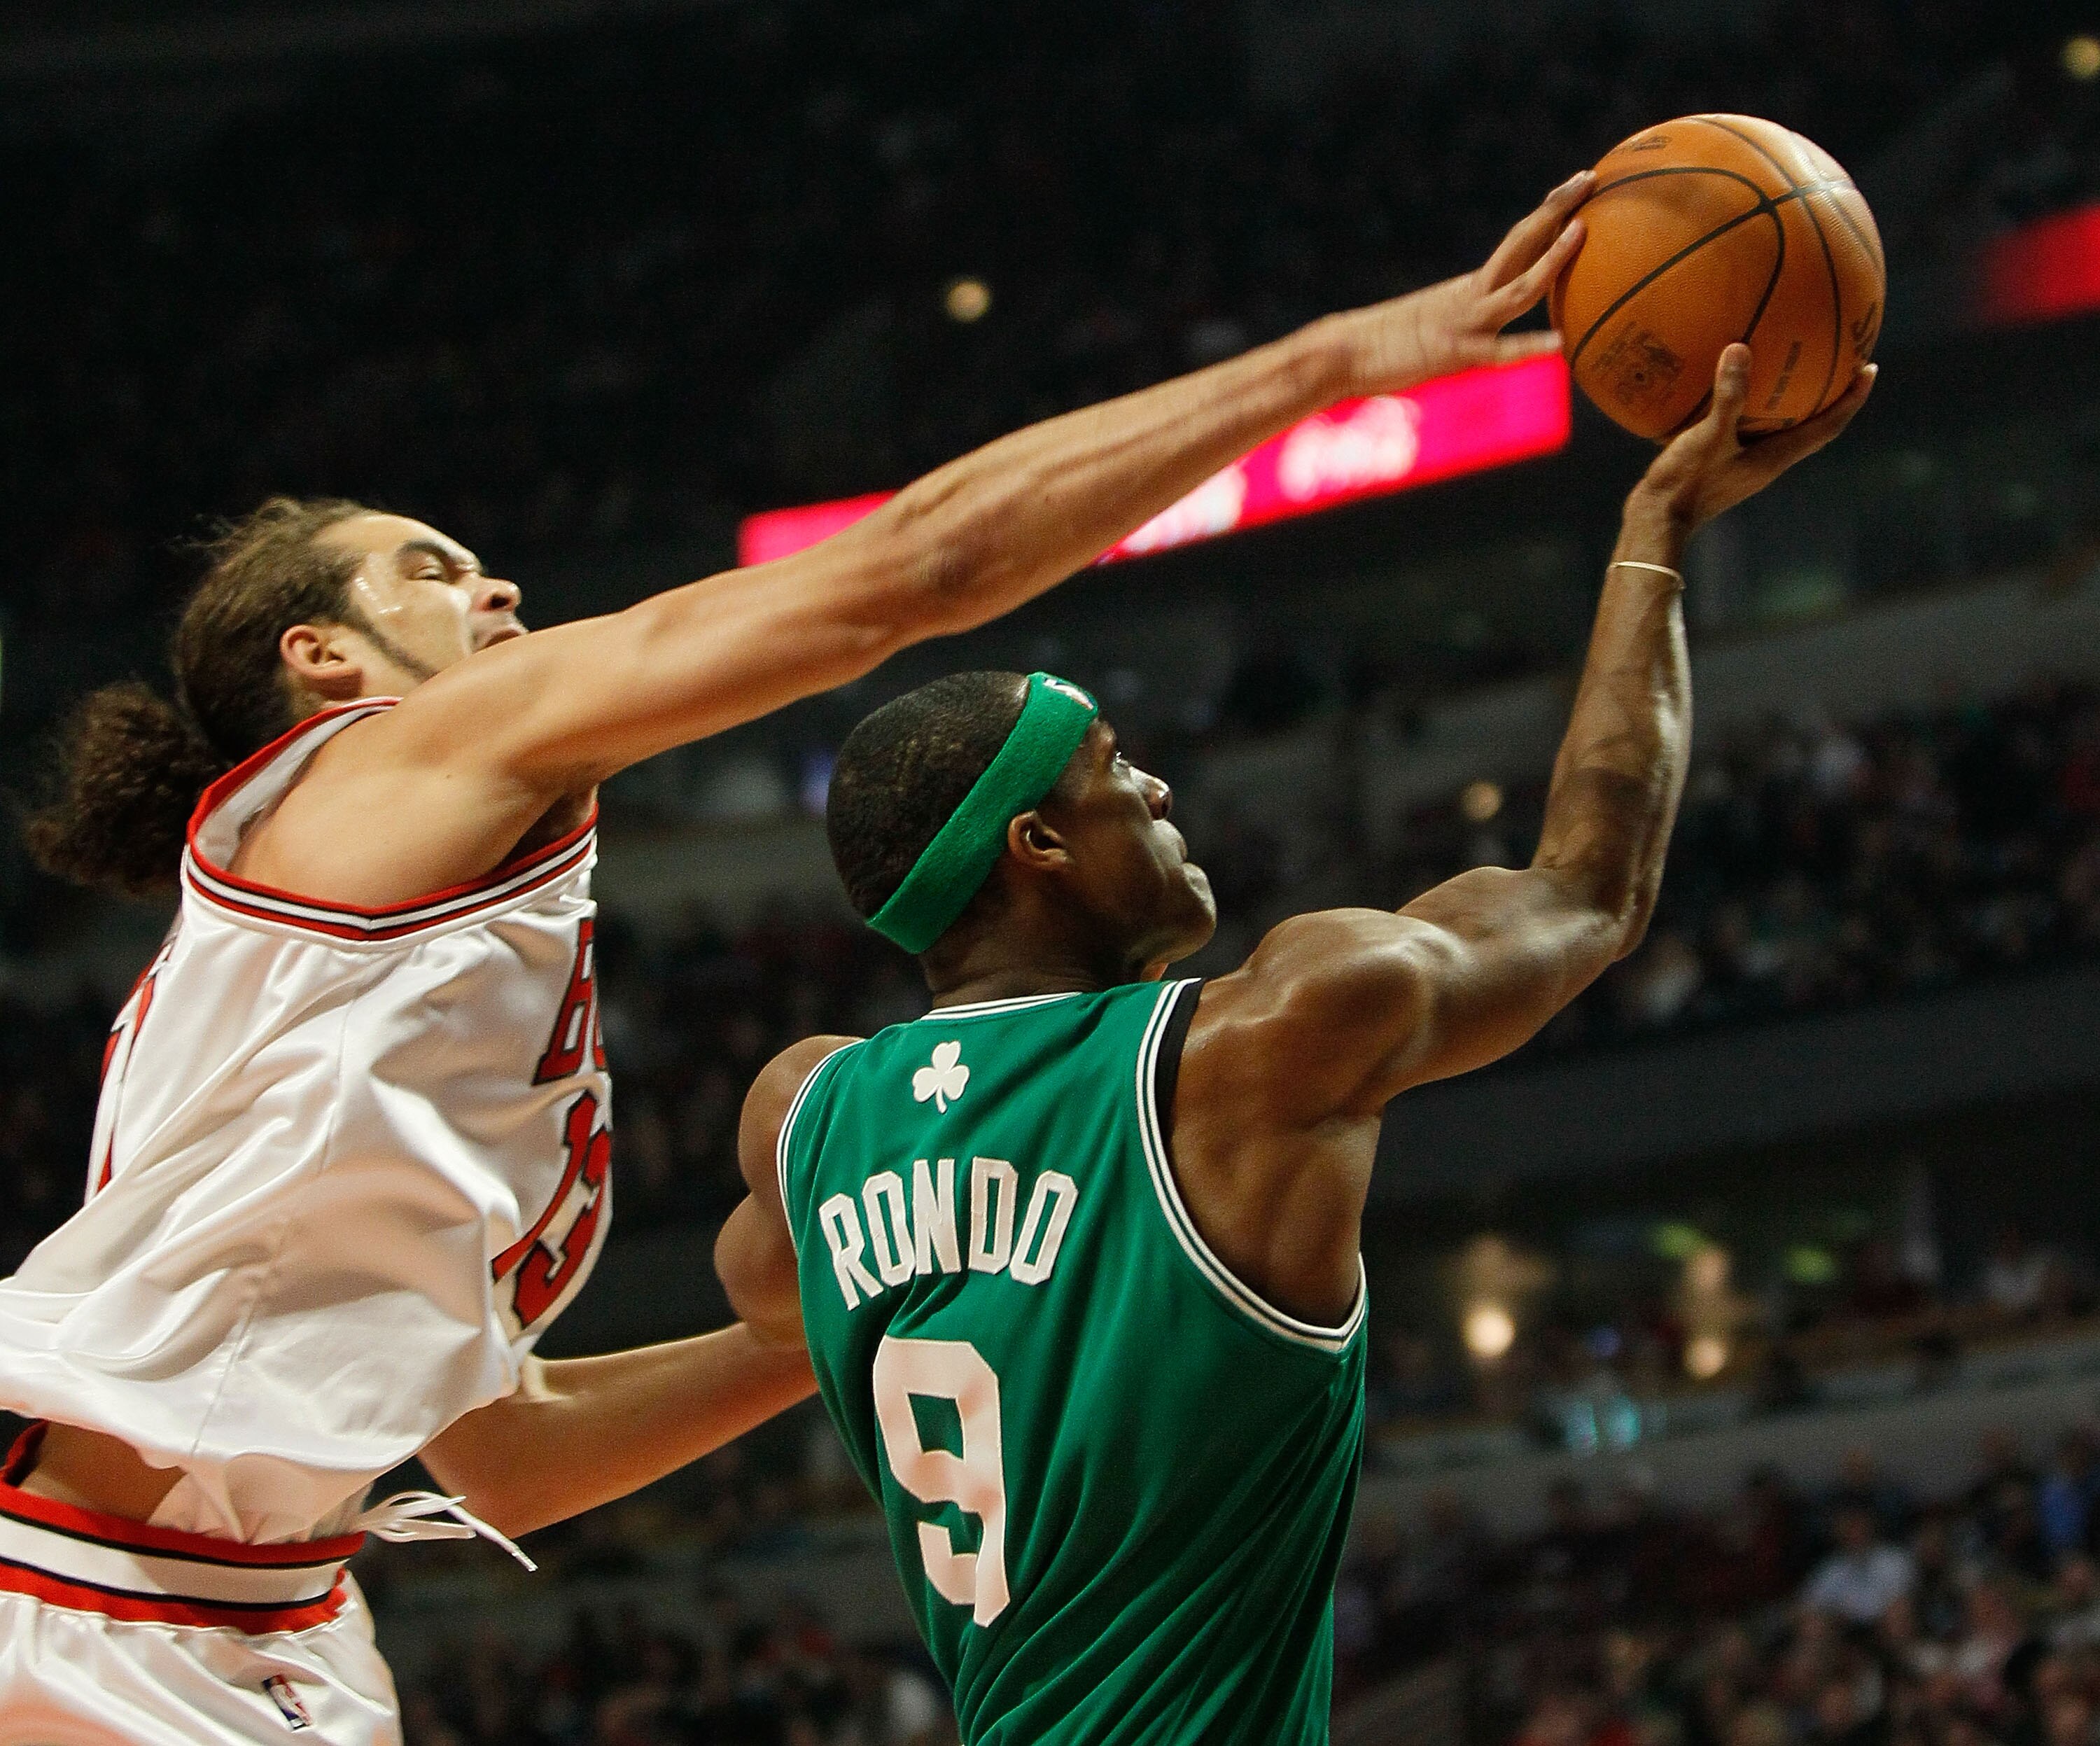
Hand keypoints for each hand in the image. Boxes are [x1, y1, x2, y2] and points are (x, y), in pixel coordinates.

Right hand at [1337, 171, 1591, 394]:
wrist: (1343, 353)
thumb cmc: (1381, 346)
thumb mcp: (1430, 325)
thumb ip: (1458, 319)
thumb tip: (1480, 324)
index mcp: (1469, 288)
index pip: (1516, 243)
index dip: (1548, 215)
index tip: (1576, 187)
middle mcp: (1471, 294)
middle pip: (1522, 243)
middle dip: (1558, 210)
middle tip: (1590, 178)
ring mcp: (1465, 321)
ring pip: (1518, 287)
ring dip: (1552, 258)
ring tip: (1583, 230)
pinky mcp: (1455, 354)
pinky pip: (1500, 352)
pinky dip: (1530, 346)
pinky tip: (1561, 344)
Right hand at [1631, 344, 1876, 535]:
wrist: (1656, 520)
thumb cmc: (1687, 484)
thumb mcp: (1708, 437)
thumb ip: (1727, 396)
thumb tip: (1740, 348)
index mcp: (1776, 458)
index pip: (1829, 426)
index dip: (1852, 399)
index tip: (1870, 368)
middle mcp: (1768, 462)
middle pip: (1813, 426)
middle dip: (1831, 396)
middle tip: (1843, 363)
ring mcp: (1746, 465)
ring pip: (1782, 429)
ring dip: (1793, 402)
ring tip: (1793, 369)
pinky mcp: (1724, 463)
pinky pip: (1749, 429)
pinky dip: (1751, 407)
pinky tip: (1731, 387)